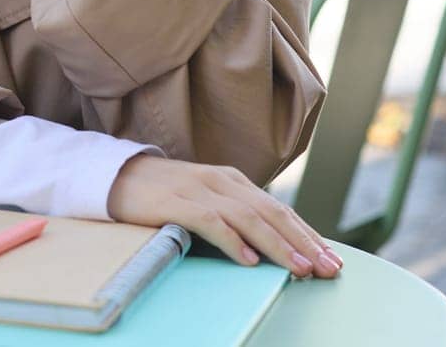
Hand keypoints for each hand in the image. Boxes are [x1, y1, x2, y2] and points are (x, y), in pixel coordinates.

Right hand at [106, 155, 342, 278]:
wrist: (114, 177)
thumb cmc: (162, 196)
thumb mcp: (204, 201)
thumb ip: (233, 216)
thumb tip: (268, 247)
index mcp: (232, 181)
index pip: (279, 210)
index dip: (308, 235)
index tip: (332, 259)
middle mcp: (222, 181)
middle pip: (273, 213)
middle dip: (304, 242)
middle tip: (330, 268)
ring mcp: (199, 189)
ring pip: (249, 218)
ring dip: (278, 245)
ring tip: (300, 268)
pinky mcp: (175, 202)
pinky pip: (210, 222)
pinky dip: (232, 241)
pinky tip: (249, 260)